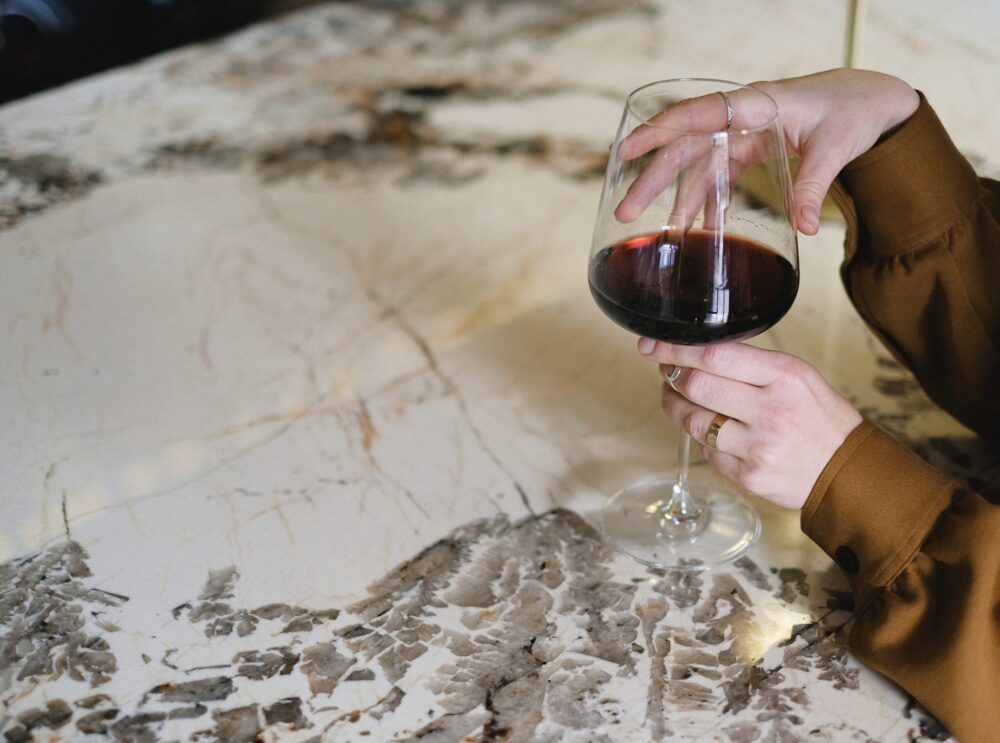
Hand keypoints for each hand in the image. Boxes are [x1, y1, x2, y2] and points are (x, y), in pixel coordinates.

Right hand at [616, 69, 918, 234]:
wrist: (870, 102)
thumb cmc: (853, 111)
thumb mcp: (837, 148)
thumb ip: (815, 187)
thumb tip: (804, 228)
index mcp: (758, 103)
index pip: (698, 113)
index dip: (660, 131)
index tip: (628, 149)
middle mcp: (742, 117)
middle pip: (687, 146)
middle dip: (655, 179)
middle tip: (628, 210)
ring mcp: (743, 133)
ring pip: (699, 166)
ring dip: (680, 199)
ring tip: (662, 232)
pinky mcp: (750, 148)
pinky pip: (720, 175)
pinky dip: (711, 201)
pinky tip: (705, 227)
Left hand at [638, 337, 862, 509]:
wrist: (847, 472)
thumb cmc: (820, 418)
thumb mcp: (798, 377)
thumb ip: (752, 365)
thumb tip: (697, 354)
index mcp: (784, 377)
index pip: (715, 355)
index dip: (675, 349)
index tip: (653, 345)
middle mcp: (770, 411)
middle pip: (696, 386)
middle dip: (670, 375)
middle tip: (666, 370)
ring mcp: (758, 447)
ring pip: (693, 421)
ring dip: (676, 406)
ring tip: (677, 397)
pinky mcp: (748, 475)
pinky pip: (707, 451)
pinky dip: (703, 438)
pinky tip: (712, 430)